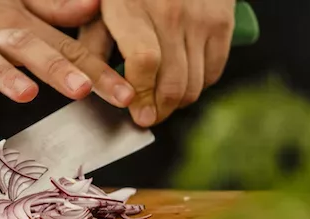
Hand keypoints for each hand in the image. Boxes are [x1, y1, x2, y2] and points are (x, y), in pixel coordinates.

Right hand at [0, 0, 134, 115]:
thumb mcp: (11, 7)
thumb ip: (52, 11)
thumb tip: (94, 7)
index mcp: (19, 26)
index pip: (64, 48)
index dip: (96, 70)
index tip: (127, 94)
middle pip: (30, 50)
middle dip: (59, 70)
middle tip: (86, 90)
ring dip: (5, 76)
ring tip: (26, 92)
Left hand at [101, 0, 235, 126]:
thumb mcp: (100, 7)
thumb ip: (92, 45)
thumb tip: (87, 86)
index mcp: (132, 8)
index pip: (144, 62)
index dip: (142, 95)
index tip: (136, 115)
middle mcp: (170, 14)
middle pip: (173, 83)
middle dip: (159, 111)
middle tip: (147, 117)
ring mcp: (200, 18)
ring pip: (194, 85)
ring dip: (177, 104)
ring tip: (161, 101)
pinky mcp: (222, 21)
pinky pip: (214, 72)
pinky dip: (198, 86)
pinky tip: (181, 81)